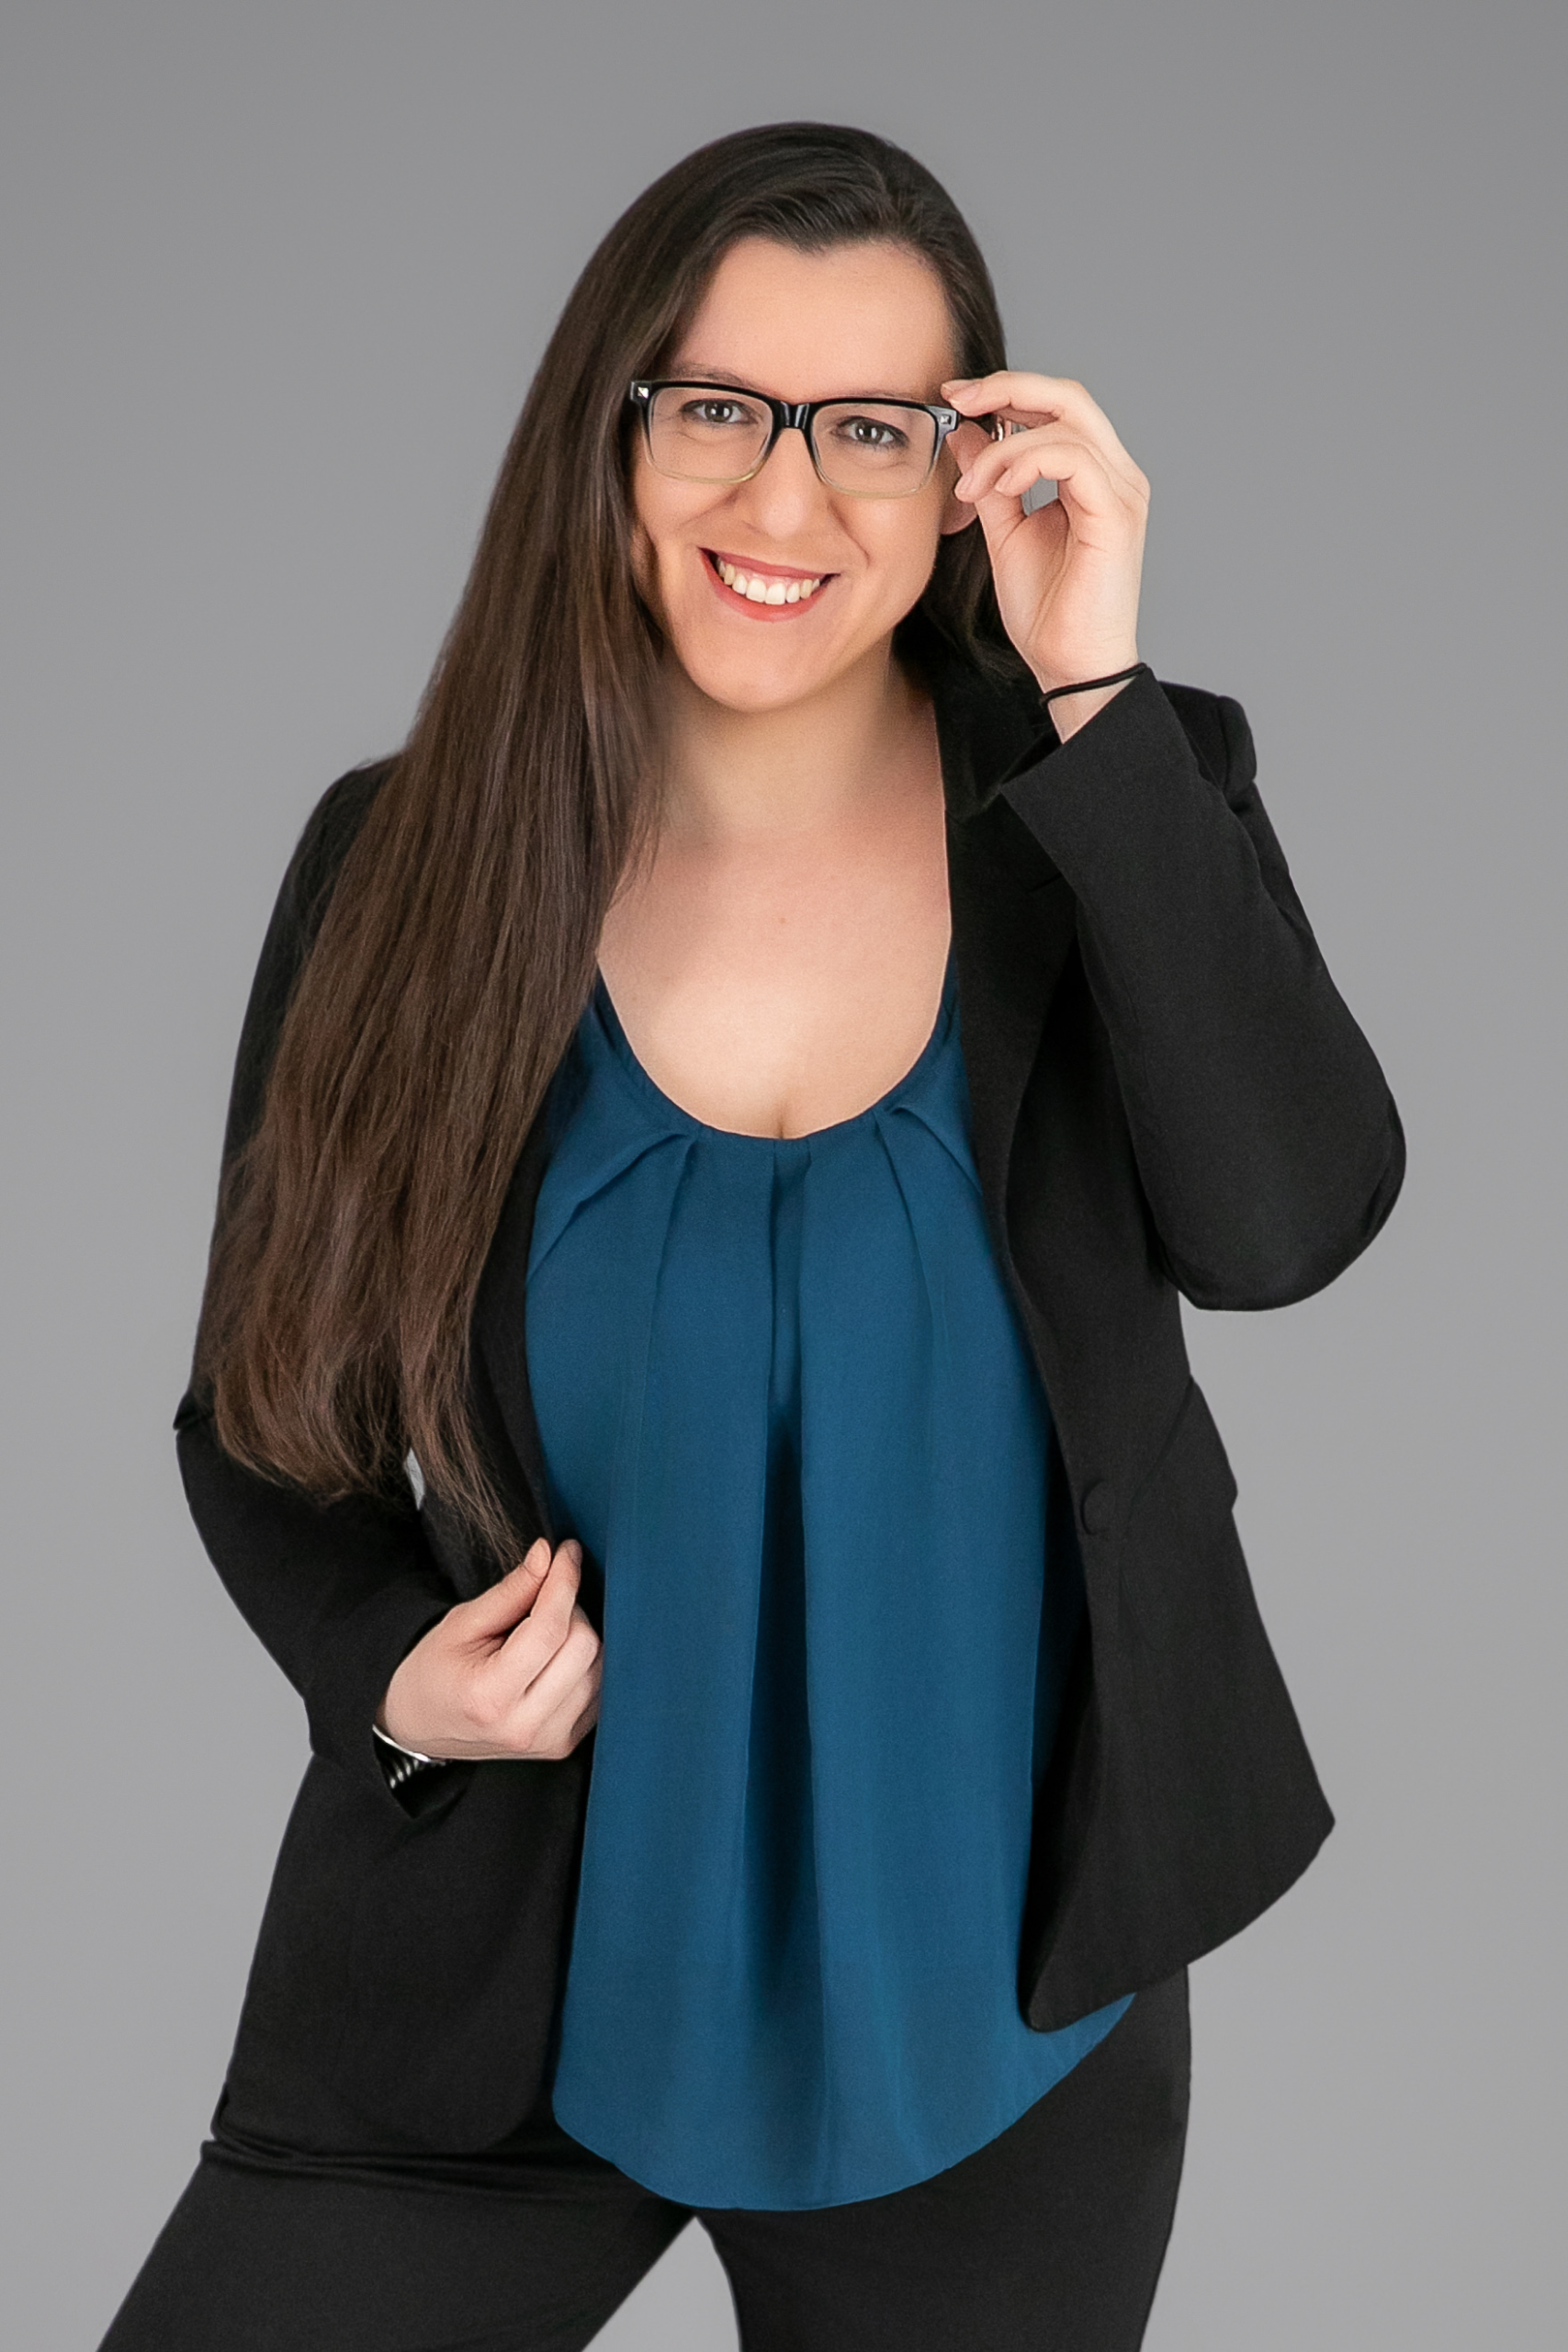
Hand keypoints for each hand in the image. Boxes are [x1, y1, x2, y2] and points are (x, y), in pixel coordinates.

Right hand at [378, 1536, 601, 1761]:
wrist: (422, 1725)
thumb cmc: (434, 1673)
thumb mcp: (460, 1625)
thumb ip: (510, 1592)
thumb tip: (546, 1555)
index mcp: (491, 1697)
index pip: (550, 1630)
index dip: (564, 1582)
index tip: (566, 1552)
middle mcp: (525, 1726)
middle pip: (583, 1645)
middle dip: (569, 1608)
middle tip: (543, 1598)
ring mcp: (549, 1740)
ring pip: (599, 1665)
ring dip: (579, 1634)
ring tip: (543, 1631)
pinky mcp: (565, 1745)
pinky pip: (600, 1689)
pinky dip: (586, 1661)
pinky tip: (558, 1655)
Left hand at [943, 371, 1149, 735]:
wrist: (1069, 668)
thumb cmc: (1047, 612)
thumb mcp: (1004, 532)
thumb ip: (990, 481)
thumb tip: (966, 432)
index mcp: (1094, 476)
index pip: (1056, 406)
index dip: (1006, 391)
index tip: (954, 398)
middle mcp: (1116, 475)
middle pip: (1069, 396)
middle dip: (1007, 388)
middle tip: (956, 400)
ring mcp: (1122, 492)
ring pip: (1066, 423)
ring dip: (1004, 445)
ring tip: (971, 486)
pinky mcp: (1117, 515)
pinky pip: (1073, 459)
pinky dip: (1026, 462)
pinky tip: (999, 490)